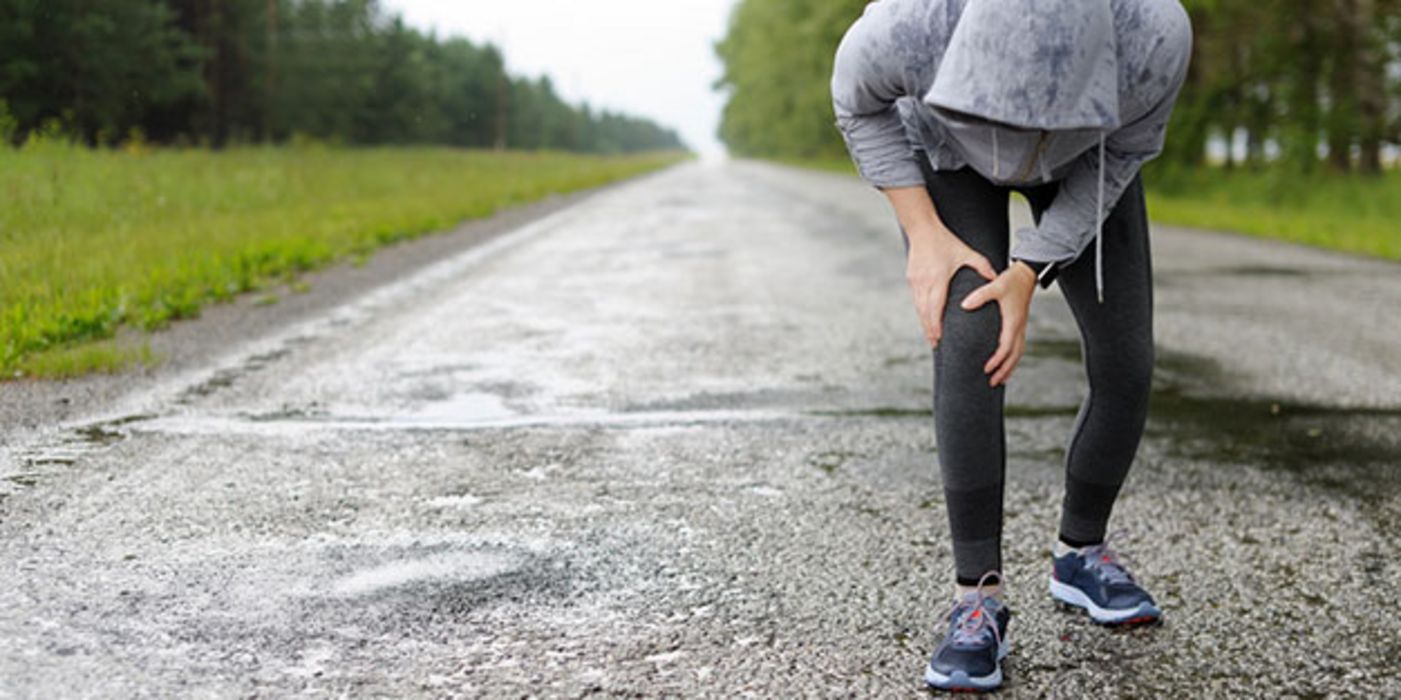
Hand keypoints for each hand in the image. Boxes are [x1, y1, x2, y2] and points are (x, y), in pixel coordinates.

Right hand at [905, 227, 997, 347]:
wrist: (922, 229)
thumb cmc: (946, 241)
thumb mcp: (966, 252)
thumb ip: (982, 265)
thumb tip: (996, 278)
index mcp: (938, 278)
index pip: (935, 306)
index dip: (936, 324)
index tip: (939, 337)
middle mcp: (924, 282)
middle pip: (924, 312)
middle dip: (929, 330)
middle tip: (935, 344)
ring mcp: (915, 281)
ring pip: (918, 308)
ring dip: (923, 323)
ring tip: (930, 337)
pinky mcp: (911, 279)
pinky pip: (915, 300)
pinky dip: (920, 312)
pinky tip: (925, 320)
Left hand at [959, 261, 1037, 385]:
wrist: (1026, 274)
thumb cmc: (1011, 280)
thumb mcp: (995, 285)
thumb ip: (980, 295)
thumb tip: (964, 305)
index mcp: (1013, 321)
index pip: (1006, 346)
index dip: (997, 359)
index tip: (986, 368)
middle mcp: (1019, 327)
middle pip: (1014, 355)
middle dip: (1004, 370)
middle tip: (993, 382)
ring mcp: (1021, 327)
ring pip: (1018, 353)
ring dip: (1010, 367)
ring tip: (1000, 380)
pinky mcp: (1019, 325)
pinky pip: (1018, 347)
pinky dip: (1012, 358)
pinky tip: (1005, 364)